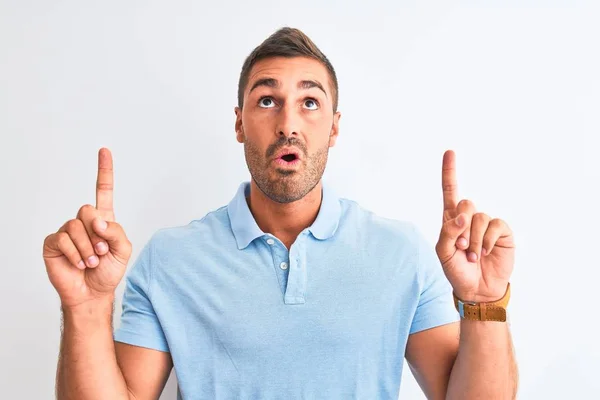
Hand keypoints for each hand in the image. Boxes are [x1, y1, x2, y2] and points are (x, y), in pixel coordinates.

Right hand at [43, 148, 131, 307]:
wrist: (93, 293)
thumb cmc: (108, 272)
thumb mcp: (123, 251)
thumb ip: (117, 232)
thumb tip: (99, 221)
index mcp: (104, 220)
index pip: (103, 190)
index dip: (104, 171)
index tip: (104, 151)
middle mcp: (84, 222)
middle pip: (88, 210)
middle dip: (97, 233)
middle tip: (102, 252)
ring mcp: (67, 231)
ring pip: (76, 227)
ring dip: (88, 248)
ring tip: (91, 262)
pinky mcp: (54, 242)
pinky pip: (63, 239)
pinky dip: (75, 254)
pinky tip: (79, 264)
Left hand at [435, 150, 514, 302]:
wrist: (477, 289)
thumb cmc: (457, 270)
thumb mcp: (443, 253)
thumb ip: (447, 232)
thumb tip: (462, 215)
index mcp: (451, 219)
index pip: (450, 191)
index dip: (450, 172)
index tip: (450, 152)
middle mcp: (469, 218)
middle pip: (465, 203)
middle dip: (461, 227)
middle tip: (461, 248)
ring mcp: (486, 224)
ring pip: (479, 217)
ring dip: (473, 240)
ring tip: (472, 256)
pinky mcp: (501, 232)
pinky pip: (494, 225)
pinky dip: (487, 240)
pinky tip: (486, 252)